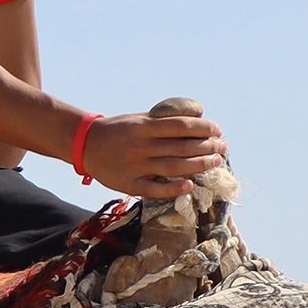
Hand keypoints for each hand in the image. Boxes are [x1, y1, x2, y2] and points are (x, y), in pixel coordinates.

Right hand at [79, 107, 227, 198]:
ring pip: (173, 167)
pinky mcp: (128, 184)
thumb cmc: (119, 130)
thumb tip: (197, 119)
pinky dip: (173, 188)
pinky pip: (154, 189)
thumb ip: (163, 121)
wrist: (85, 145)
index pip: (180, 126)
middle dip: (206, 147)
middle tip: (222, 148)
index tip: (217, 130)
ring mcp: (135, 166)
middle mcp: (140, 146)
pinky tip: (189, 185)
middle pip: (180, 147)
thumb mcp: (139, 119)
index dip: (202, 128)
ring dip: (198, 166)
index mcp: (144, 127)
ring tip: (215, 163)